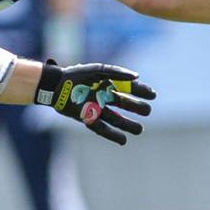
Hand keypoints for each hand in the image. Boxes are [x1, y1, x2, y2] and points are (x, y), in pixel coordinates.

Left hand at [34, 61, 154, 144]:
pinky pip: (102, 129)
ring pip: (116, 119)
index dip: (141, 91)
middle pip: (125, 104)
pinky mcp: (88, 118)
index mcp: (108, 83)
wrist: (56, 85)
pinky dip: (113, 135)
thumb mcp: (97, 69)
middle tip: (147, 111)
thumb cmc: (76, 75)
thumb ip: (117, 72)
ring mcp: (97, 108)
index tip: (152, 95)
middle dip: (137, 108)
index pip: (129, 88)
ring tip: (140, 130)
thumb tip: (137, 76)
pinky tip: (123, 140)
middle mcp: (104, 97)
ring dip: (128, 125)